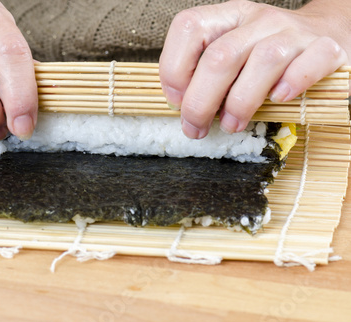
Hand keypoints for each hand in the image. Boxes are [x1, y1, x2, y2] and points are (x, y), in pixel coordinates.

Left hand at [159, 0, 349, 138]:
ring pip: (263, 61)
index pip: (190, 27)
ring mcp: (293, 32)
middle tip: (196, 128)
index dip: (174, 67)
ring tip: (232, 125)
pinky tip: (279, 100)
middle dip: (201, 101)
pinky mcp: (325, 48)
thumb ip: (204, 74)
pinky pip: (309, 63)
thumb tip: (182, 108)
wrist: (326, 33)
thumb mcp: (230, 55)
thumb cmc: (264, 56)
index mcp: (228, 17)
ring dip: (241, 103)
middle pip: (221, 56)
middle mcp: (258, 20)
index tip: (176, 101)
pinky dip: (292, 85)